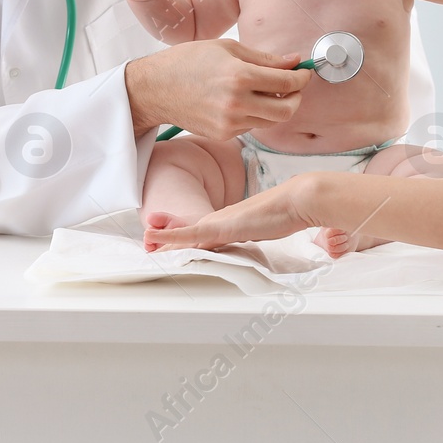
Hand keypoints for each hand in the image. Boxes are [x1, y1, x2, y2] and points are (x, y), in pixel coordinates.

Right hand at [125, 38, 313, 138]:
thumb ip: (264, 58)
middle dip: (297, 98)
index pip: (285, 83)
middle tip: (294, 88)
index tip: (304, 73)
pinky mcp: (223, 135)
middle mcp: (236, 103)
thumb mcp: (227, 48)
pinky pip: (252, 126)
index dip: (301, 78)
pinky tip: (242, 101)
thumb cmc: (188, 61)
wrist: (155, 88)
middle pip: (286, 110)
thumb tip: (294, 61)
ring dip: (277, 107)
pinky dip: (255, 114)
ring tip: (268, 92)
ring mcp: (229, 123)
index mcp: (239, 76)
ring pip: (271, 121)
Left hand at [144, 175, 319, 250]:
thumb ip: (266, 231)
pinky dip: (170, 236)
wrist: (297, 201)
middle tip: (149, 242)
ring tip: (146, 241)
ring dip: (164, 239)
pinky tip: (154, 238)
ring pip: (185, 233)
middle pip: (190, 232)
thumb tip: (276, 234)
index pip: (203, 232)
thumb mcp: (271, 228)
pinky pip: (189, 233)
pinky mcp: (220, 226)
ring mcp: (220, 222)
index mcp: (232, 221)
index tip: (173, 241)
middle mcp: (222, 219)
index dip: (186, 236)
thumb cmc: (290, 214)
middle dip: (169, 237)